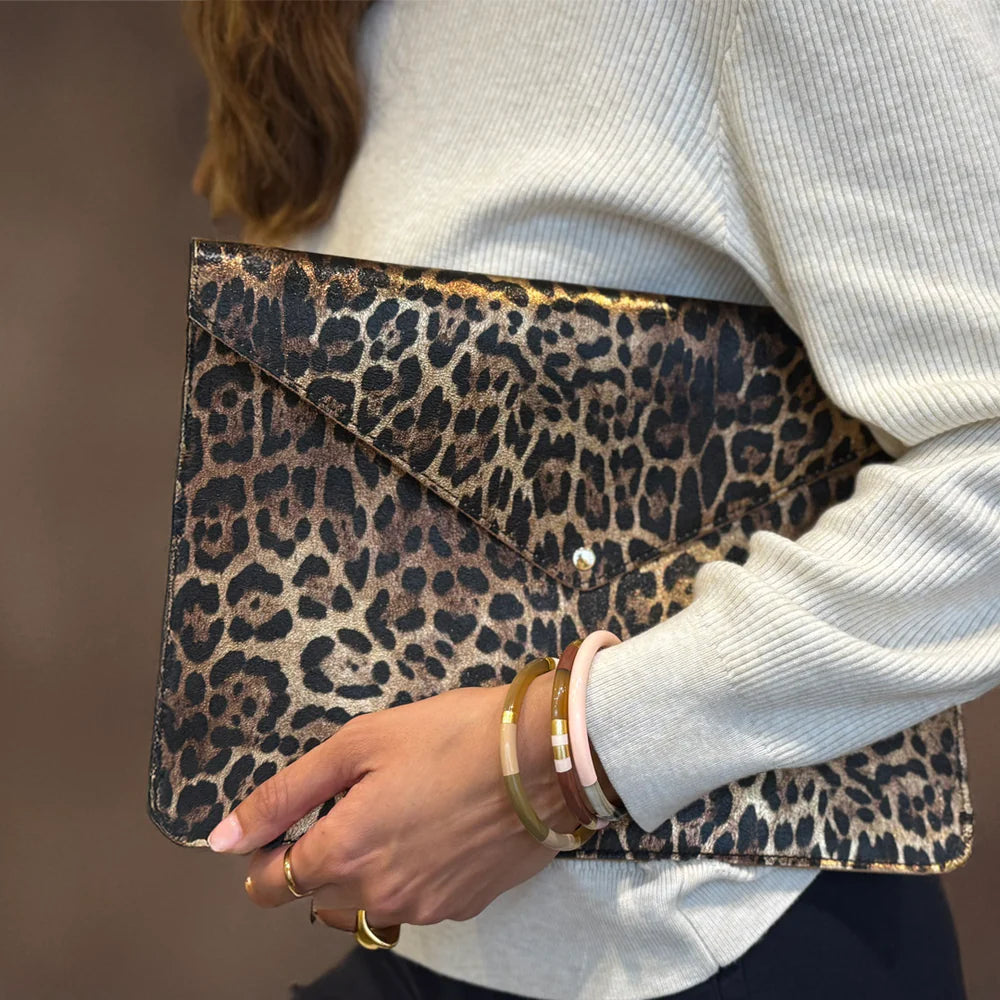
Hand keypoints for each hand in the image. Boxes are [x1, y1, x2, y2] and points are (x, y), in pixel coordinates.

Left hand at [206, 671, 593, 932]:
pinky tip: (435, 829)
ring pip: (365, 905)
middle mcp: (378, 895)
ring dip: (363, 872)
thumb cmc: (451, 736)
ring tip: (396, 817)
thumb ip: (285, 794)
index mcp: (343, 853)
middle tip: (356, 802)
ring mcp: (424, 907)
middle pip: (316, 898)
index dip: (265, 856)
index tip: (285, 826)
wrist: (543, 755)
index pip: (268, 886)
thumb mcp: (358, 744)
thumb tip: (224, 837)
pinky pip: (414, 901)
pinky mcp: (462, 907)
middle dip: (320, 857)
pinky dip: (410, 873)